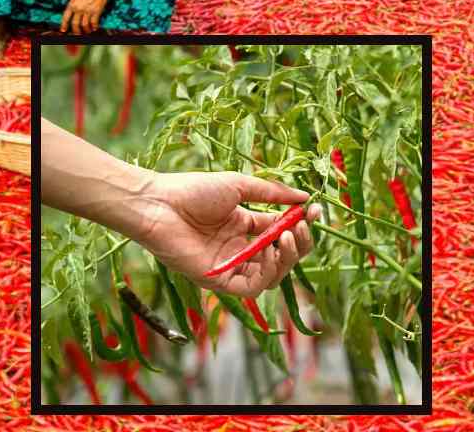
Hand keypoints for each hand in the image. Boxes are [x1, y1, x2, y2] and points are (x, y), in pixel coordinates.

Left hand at [60, 0, 109, 33]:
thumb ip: (75, 3)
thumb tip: (76, 10)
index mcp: (72, 4)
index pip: (65, 18)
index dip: (64, 25)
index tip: (63, 30)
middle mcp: (78, 9)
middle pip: (75, 24)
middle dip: (75, 31)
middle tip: (77, 34)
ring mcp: (87, 11)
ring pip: (84, 26)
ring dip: (86, 30)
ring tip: (87, 32)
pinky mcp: (96, 12)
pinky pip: (94, 23)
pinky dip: (94, 27)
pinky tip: (95, 28)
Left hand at [128, 172, 320, 297]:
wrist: (158, 203)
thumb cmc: (191, 191)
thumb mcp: (238, 186)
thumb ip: (271, 194)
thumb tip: (305, 198)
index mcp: (242, 225)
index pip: (281, 231)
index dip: (301, 224)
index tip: (315, 210)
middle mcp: (238, 248)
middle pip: (281, 256)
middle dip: (298, 242)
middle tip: (300, 225)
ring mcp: (229, 265)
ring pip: (271, 275)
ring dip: (286, 258)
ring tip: (285, 236)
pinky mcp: (218, 280)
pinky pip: (251, 288)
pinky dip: (267, 273)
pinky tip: (268, 252)